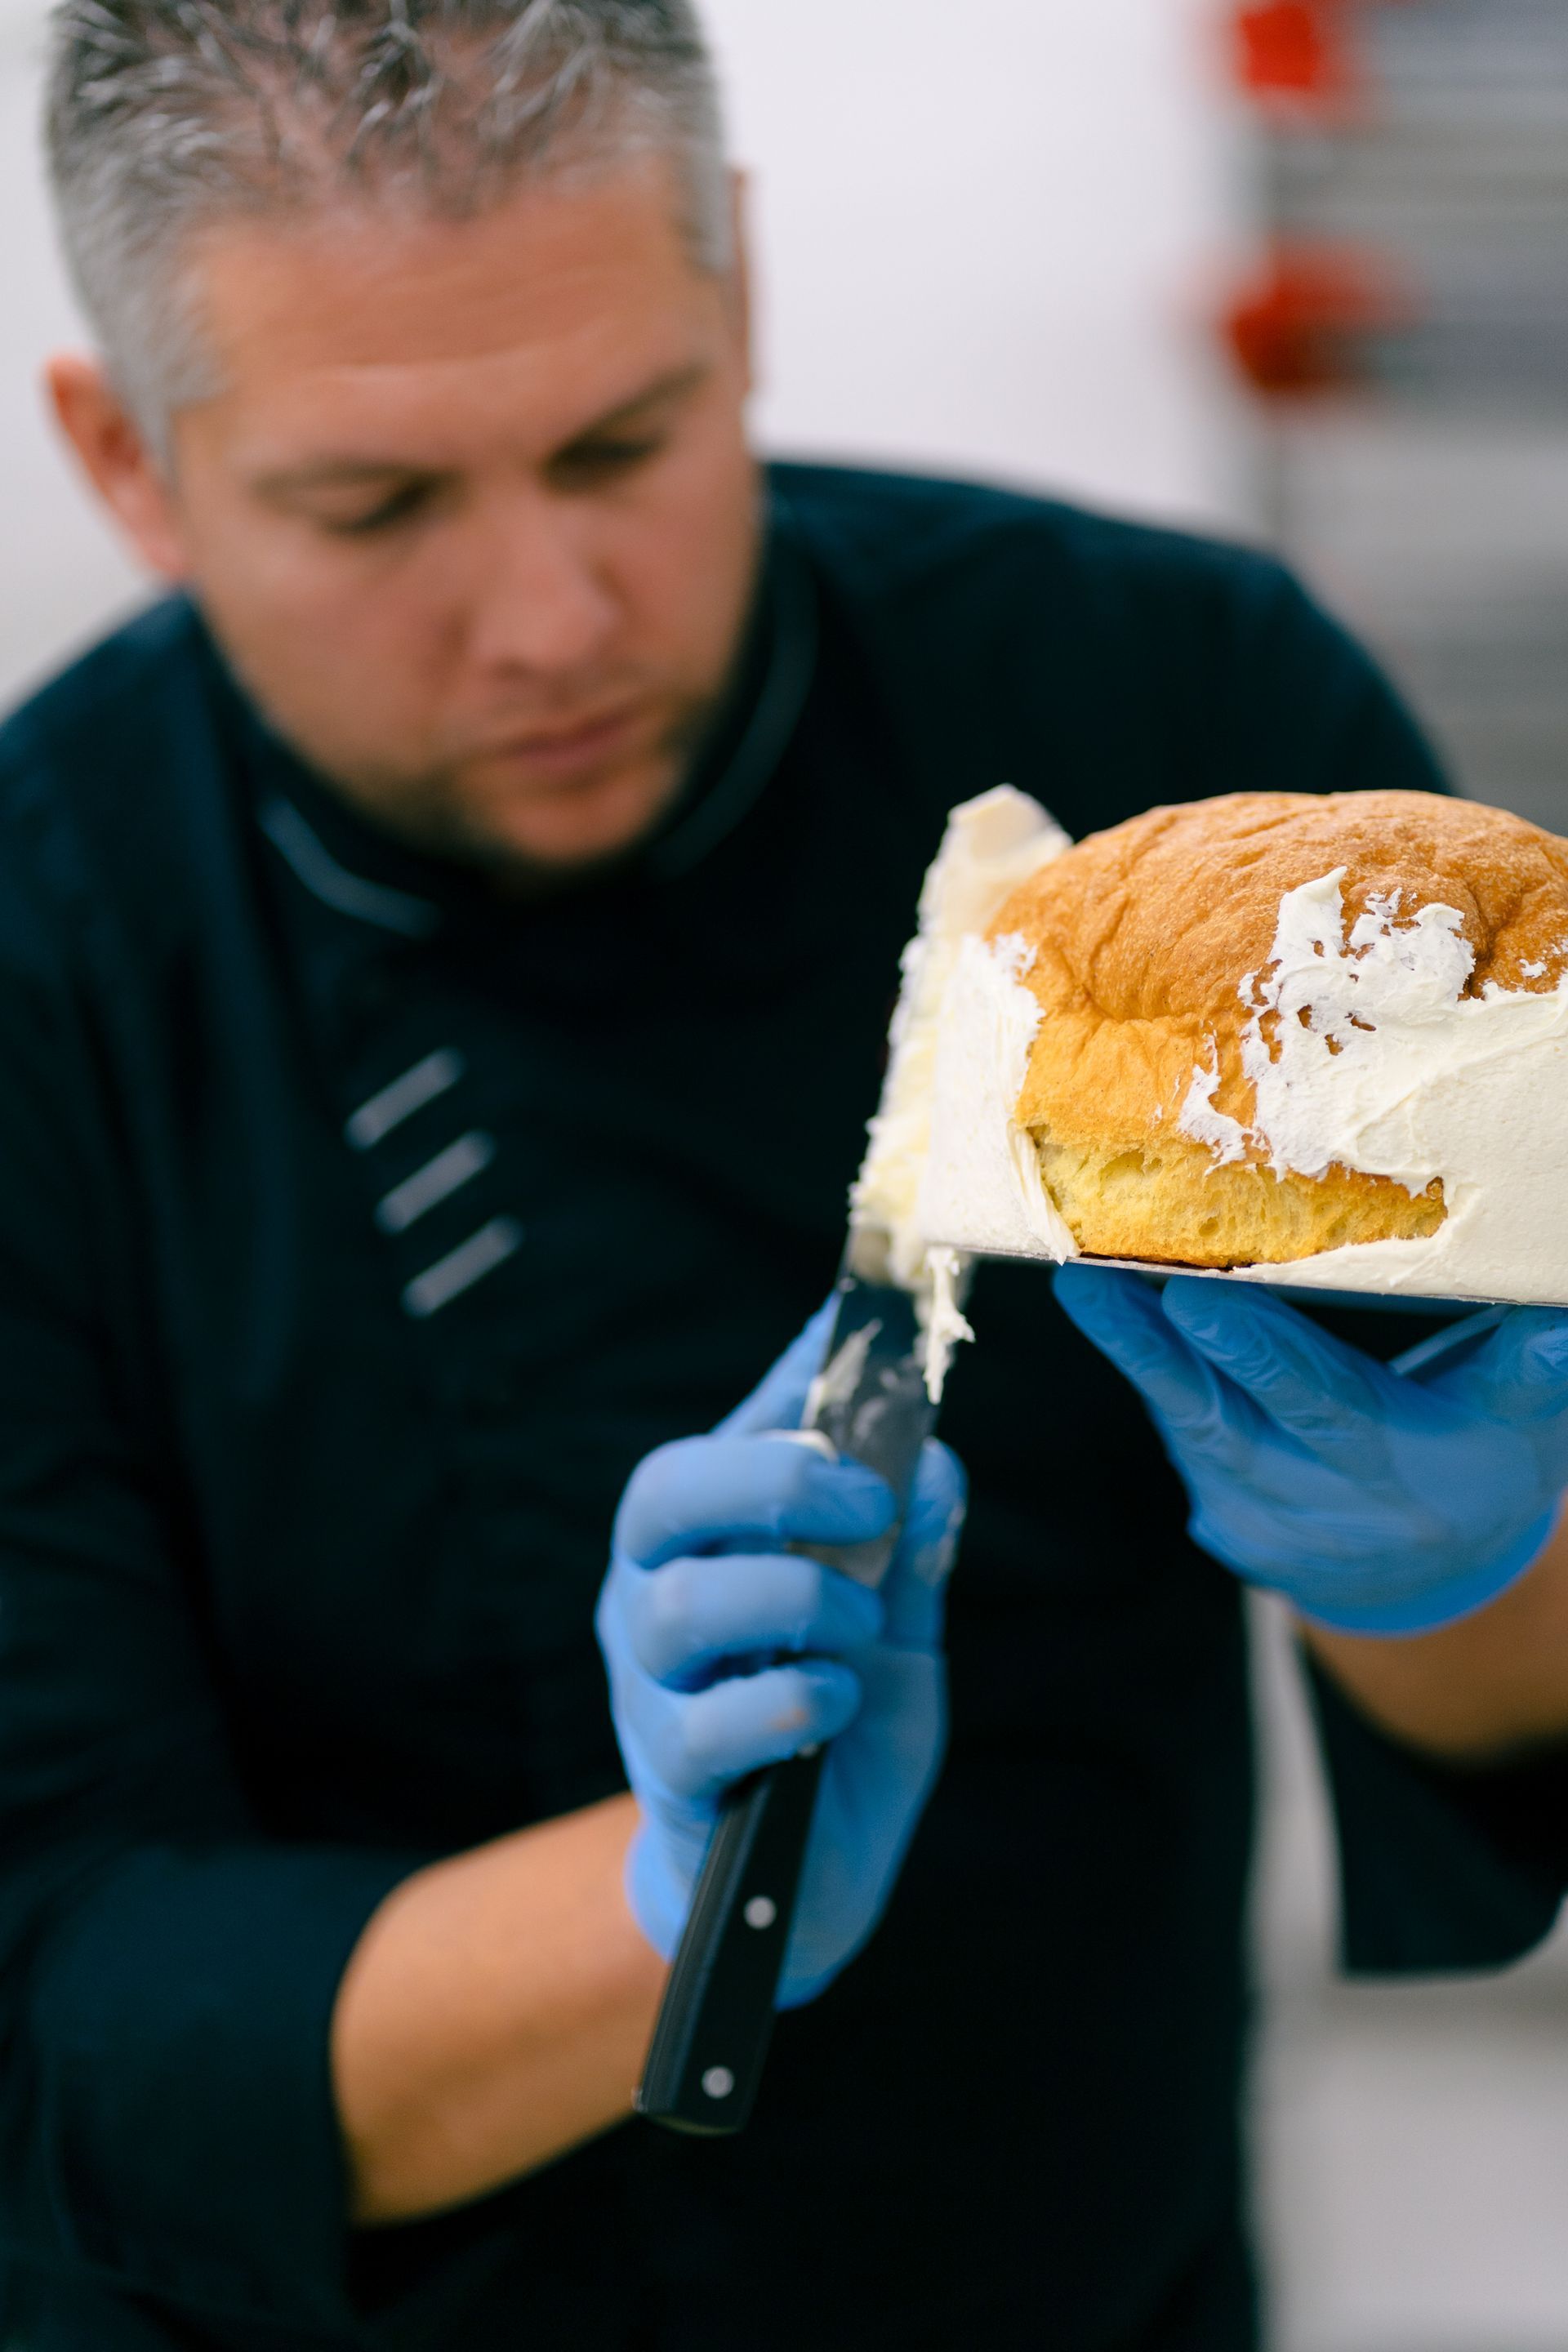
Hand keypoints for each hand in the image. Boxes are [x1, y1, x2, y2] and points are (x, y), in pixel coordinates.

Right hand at [596, 1305, 965, 2006]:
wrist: (801, 1891)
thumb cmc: (839, 1731)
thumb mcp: (897, 1631)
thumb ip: (911, 1549)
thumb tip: (936, 1457)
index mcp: (709, 1540)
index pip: (730, 1430)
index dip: (791, 1381)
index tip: (861, 1337)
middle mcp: (654, 1595)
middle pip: (664, 1496)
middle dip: (771, 1479)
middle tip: (864, 1499)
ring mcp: (649, 1687)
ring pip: (679, 1606)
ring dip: (792, 1600)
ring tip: (859, 1628)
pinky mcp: (670, 1778)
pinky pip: (707, 1724)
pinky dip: (787, 1701)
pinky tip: (834, 1706)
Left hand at [1055, 1265, 1567, 1636]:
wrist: (1439, 1580)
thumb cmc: (1486, 1462)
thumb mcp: (1522, 1423)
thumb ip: (1534, 1373)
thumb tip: (1558, 1323)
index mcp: (1401, 1471)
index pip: (1321, 1403)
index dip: (1257, 1352)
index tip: (1195, 1300)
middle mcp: (1323, 1507)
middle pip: (1227, 1415)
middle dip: (1157, 1348)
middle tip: (1092, 1280)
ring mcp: (1262, 1523)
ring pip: (1188, 1426)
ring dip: (1130, 1352)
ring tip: (1080, 1282)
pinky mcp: (1223, 1526)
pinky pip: (1182, 1441)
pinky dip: (1147, 1378)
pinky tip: (1108, 1313)